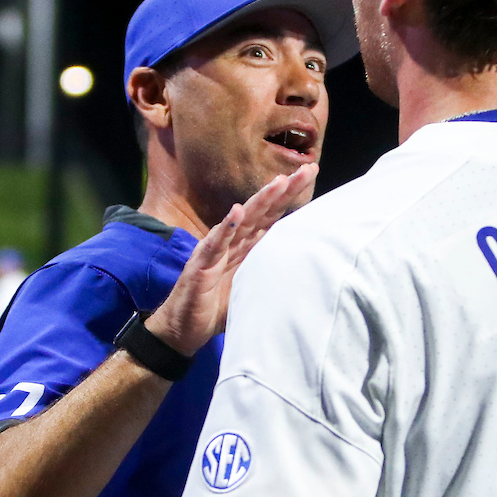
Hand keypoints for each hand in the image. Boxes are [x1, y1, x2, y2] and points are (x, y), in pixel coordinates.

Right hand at [144, 163, 316, 356]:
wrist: (184, 328)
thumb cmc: (218, 307)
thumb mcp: (255, 289)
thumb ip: (275, 275)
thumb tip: (308, 273)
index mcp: (249, 245)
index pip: (274, 214)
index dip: (291, 195)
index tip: (311, 172)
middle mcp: (235, 241)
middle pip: (264, 210)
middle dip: (286, 188)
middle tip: (308, 168)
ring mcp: (218, 249)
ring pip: (243, 220)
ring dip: (261, 200)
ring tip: (279, 182)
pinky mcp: (202, 263)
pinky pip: (215, 243)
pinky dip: (226, 226)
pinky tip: (237, 211)